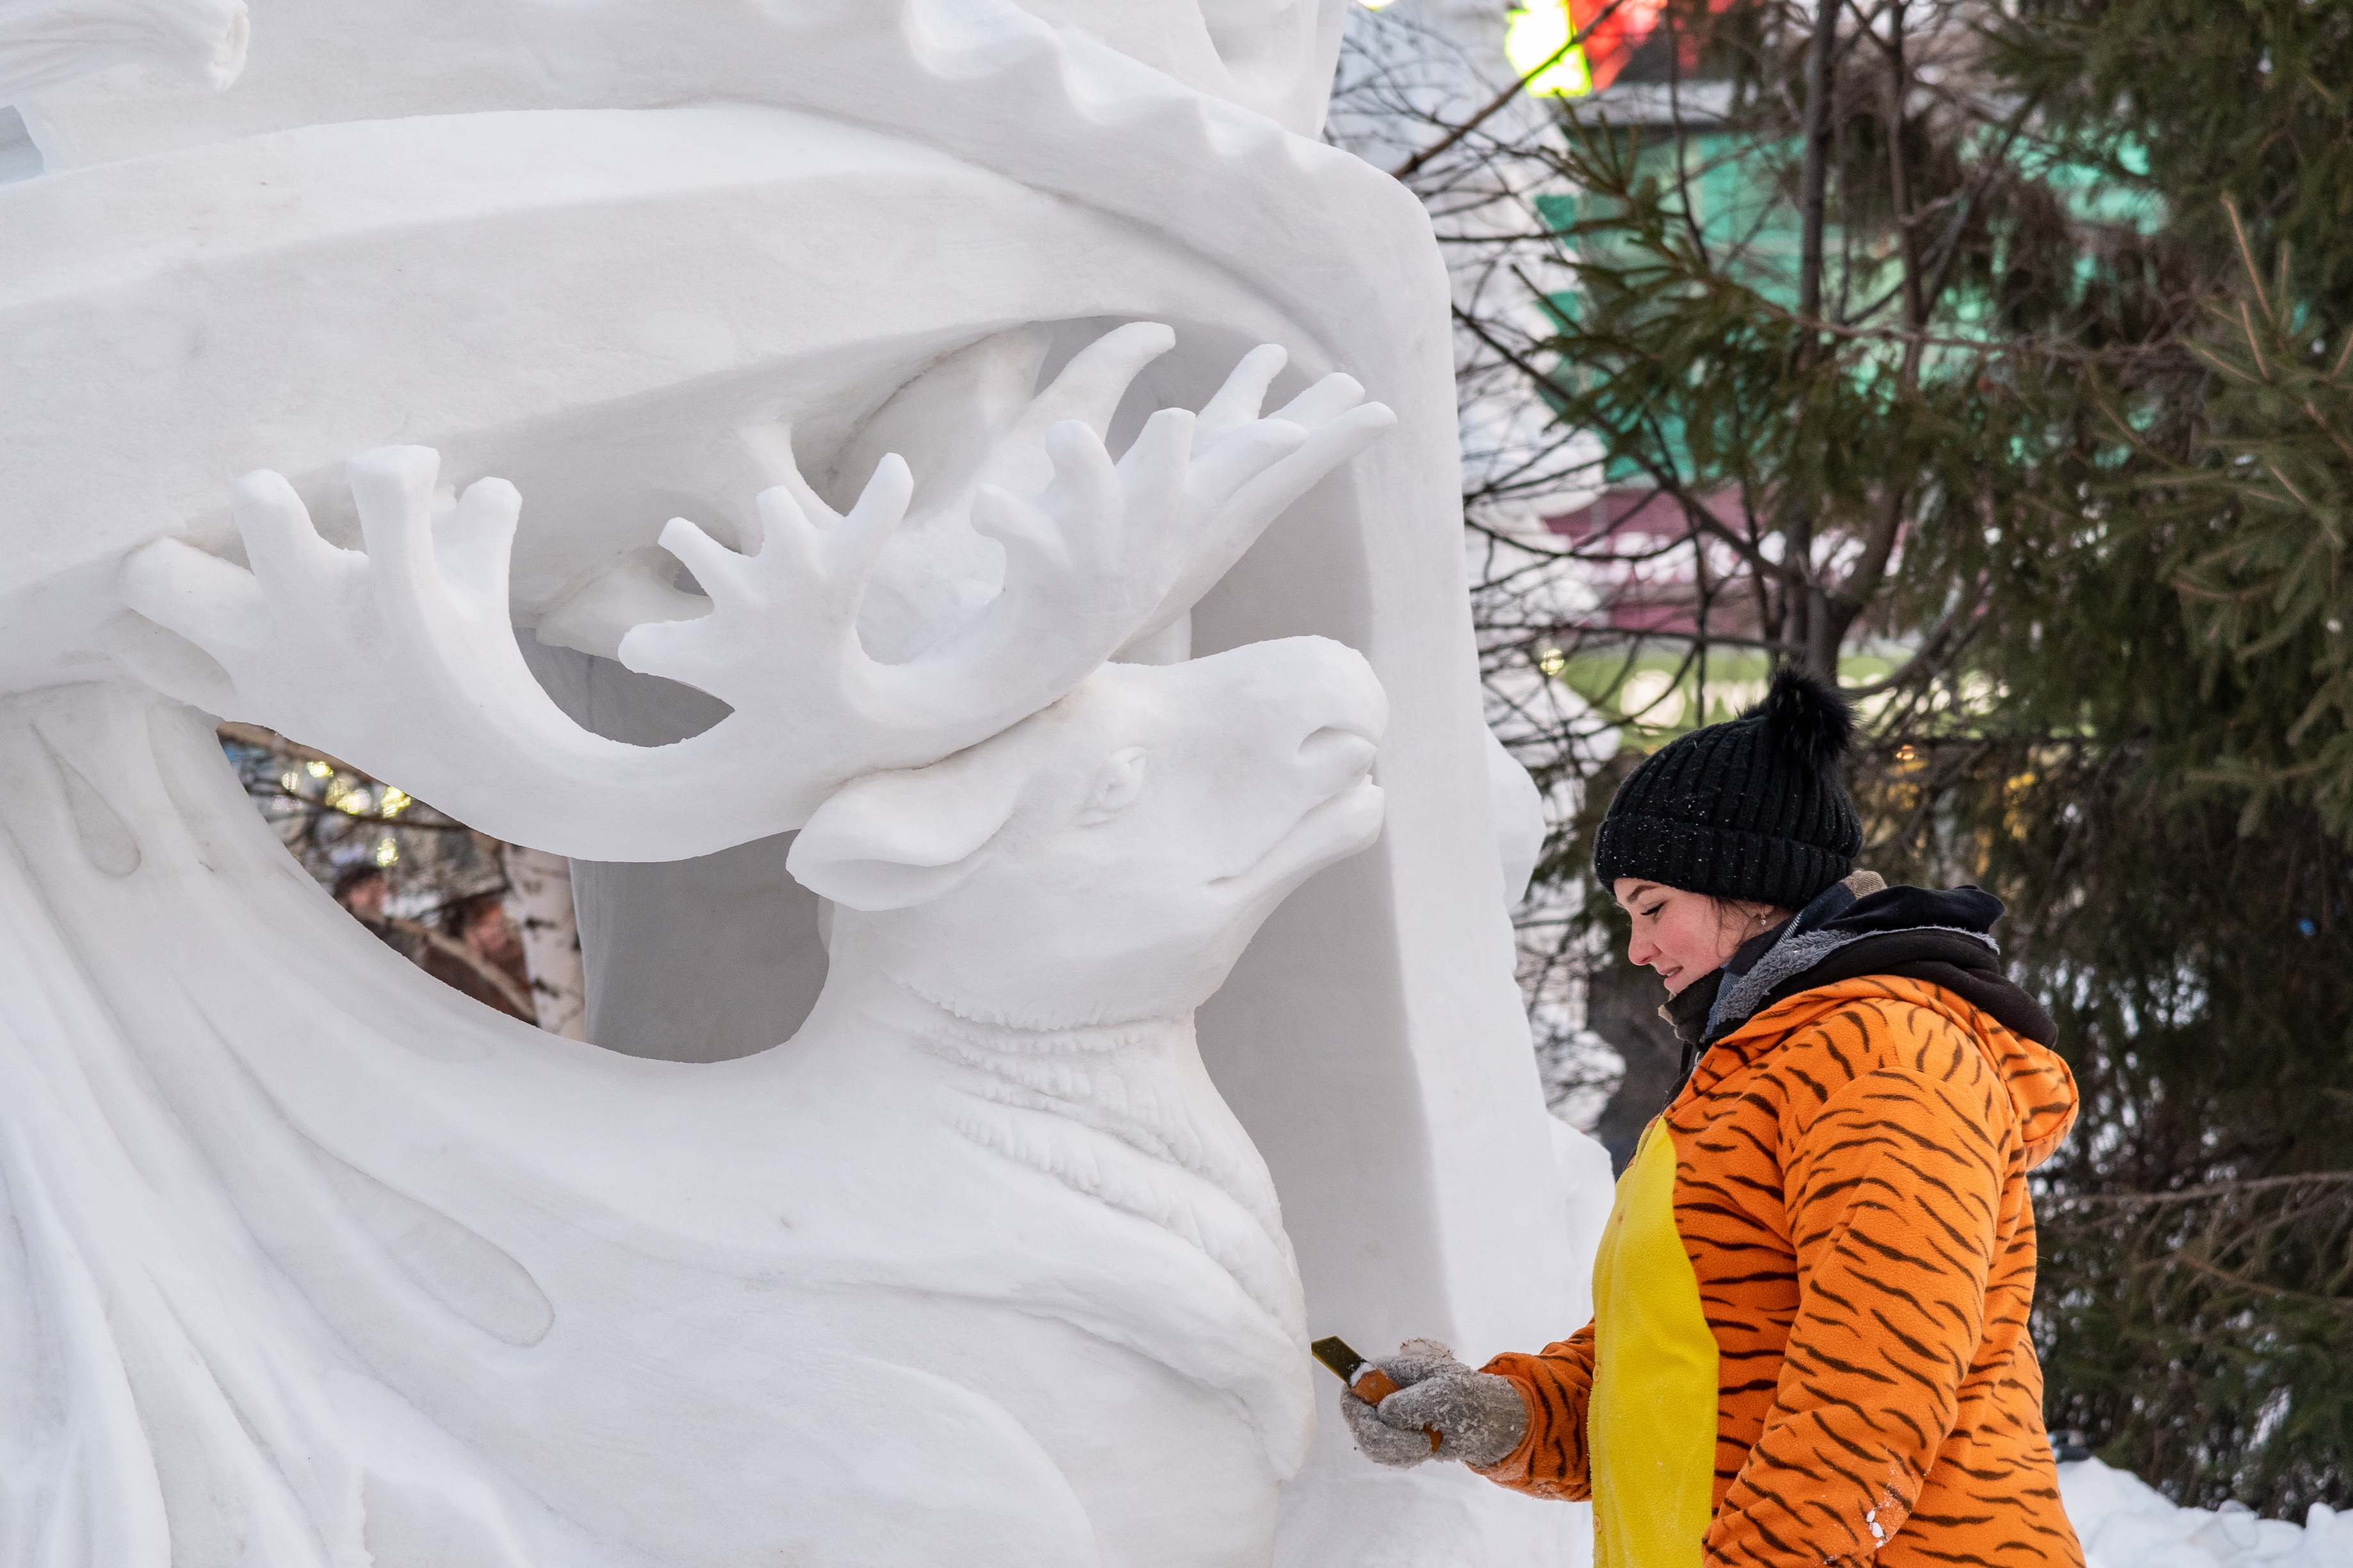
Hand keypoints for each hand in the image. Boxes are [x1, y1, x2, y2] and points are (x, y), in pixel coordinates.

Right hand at [1337, 1339, 1530, 1468]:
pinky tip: (1425, 1450)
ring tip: (1427, 1444)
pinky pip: (1384, 1455)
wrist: (1487, 1423)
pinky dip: (1403, 1457)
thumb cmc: (1469, 1397)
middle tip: (1417, 1444)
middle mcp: (1383, 1394)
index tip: (1381, 1422)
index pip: (1353, 1385)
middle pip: (1357, 1420)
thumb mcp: (1446, 1393)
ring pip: (1369, 1442)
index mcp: (1390, 1372)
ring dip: (1397, 1450)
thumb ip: (1413, 1401)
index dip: (1356, 1406)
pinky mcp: (1396, 1439)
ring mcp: (1388, 1419)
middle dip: (1384, 1437)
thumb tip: (1384, 1413)